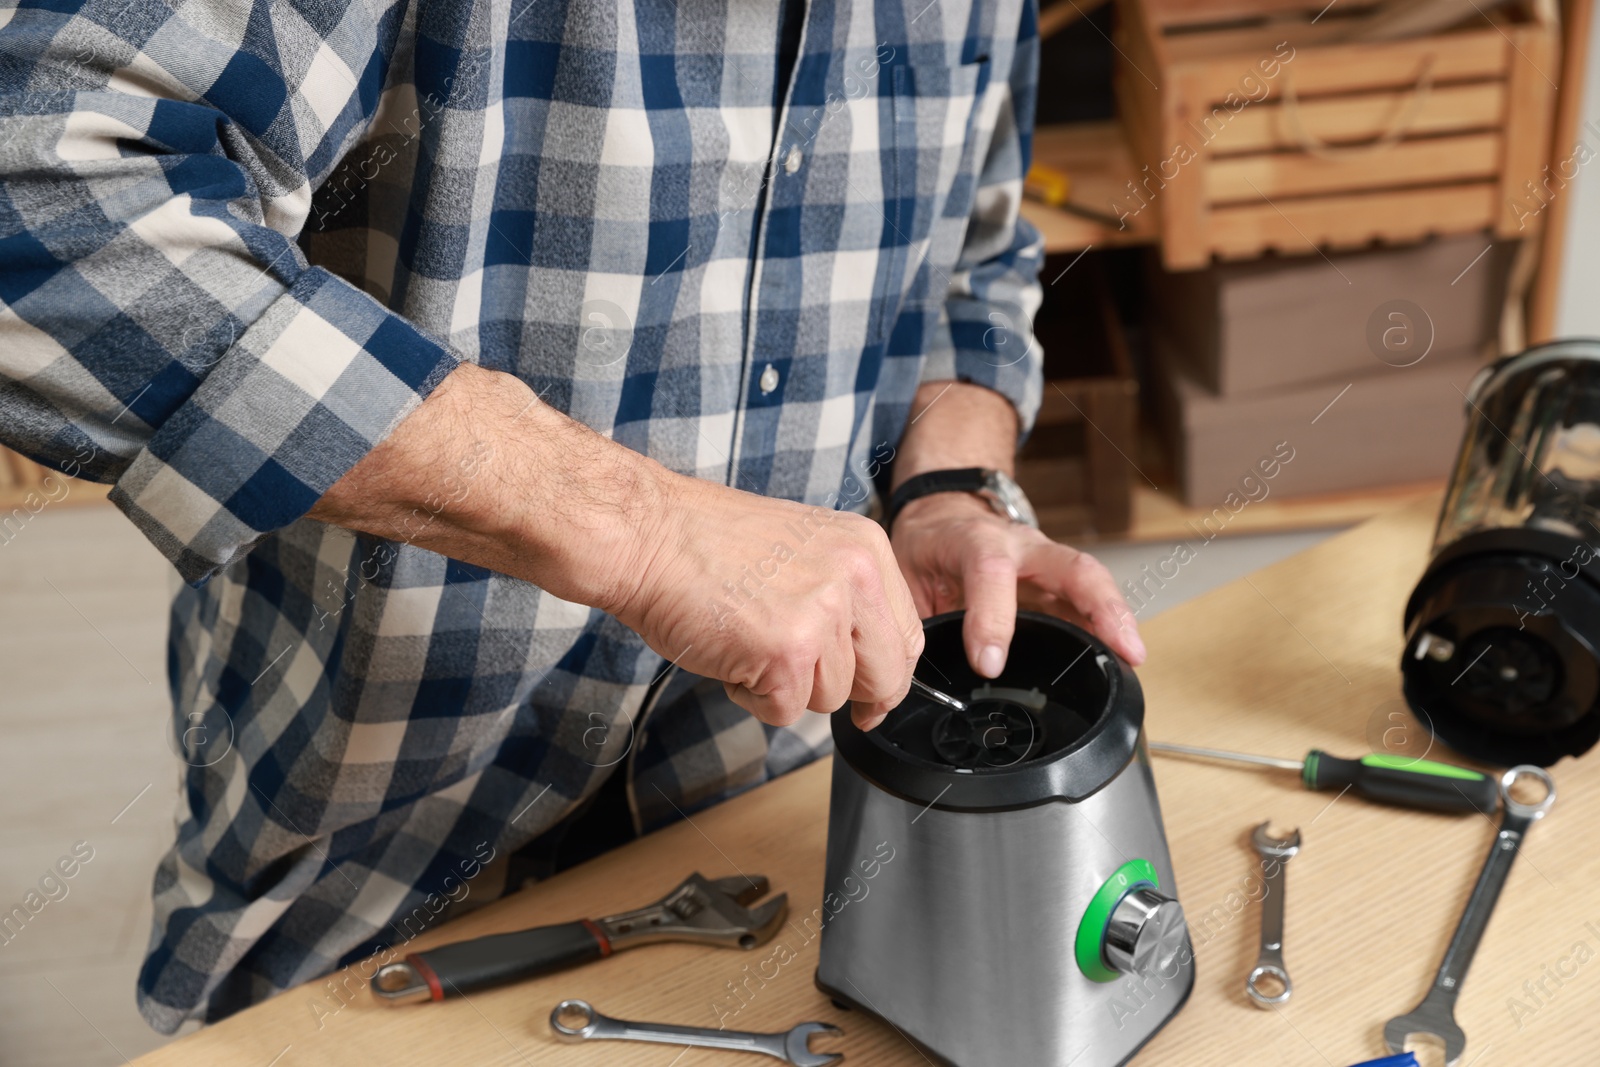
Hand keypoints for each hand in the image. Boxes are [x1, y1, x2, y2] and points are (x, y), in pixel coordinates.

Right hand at [310, 363, 922, 731]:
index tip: (869, 692)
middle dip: (853, 698)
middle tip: (805, 687)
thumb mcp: (801, 551)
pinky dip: (752, 698)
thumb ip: (843, 596)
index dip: (886, 674)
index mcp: (864, 546)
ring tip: (744, 642)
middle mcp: (855, 577)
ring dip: (787, 689)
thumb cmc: (704, 544)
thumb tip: (871, 665)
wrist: (644, 535)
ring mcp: (824, 615)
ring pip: (832, 698)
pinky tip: (727, 655)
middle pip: (888, 675)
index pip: (907, 634)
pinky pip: (788, 712)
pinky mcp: (788, 653)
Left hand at [889, 492, 1144, 677]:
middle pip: (1073, 568)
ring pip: (1092, 584)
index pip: (991, 573)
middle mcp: (1021, 547)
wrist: (943, 512)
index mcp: (974, 541)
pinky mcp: (1057, 580)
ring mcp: (1046, 562)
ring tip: (1133, 661)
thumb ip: (913, 618)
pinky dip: (1107, 628)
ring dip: (1117, 621)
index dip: (992, 618)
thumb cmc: (926, 545)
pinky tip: (1119, 659)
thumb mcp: (904, 575)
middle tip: (1122, 650)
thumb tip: (909, 676)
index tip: (988, 663)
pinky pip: (1089, 601)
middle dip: (1101, 608)